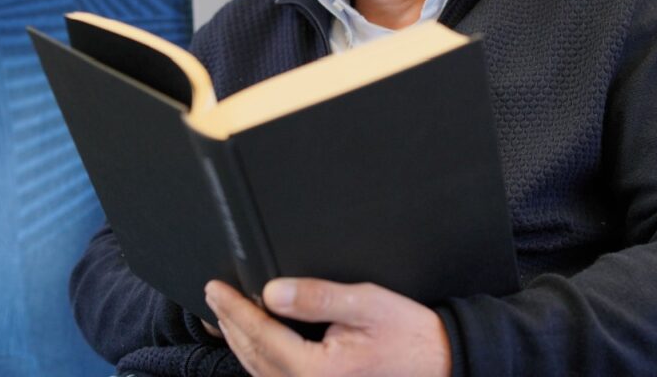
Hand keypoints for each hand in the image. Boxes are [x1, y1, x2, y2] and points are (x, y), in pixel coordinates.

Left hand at [204, 278, 451, 376]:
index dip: (234, 310)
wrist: (442, 365)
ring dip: (240, 341)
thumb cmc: (409, 335)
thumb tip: (273, 292)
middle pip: (253, 356)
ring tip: (226, 315)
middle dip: (230, 324)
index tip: (215, 289)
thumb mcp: (367, 304)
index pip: (261, 335)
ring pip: (261, 371)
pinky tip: (256, 342)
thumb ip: (318, 298)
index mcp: (317, 370)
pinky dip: (259, 358)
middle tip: (213, 296)